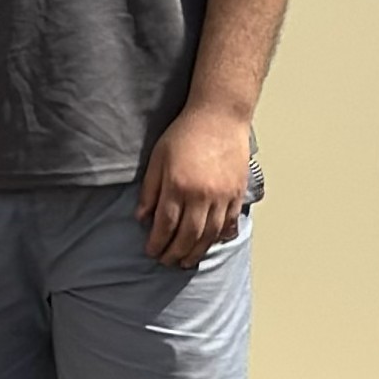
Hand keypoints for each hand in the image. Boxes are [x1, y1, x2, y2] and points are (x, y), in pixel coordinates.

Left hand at [137, 101, 253, 269]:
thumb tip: (142, 218)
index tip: (151, 251)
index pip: (165, 224)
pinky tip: (211, 244)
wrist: (219, 117)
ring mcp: (222, 196)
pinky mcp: (237, 193)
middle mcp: (202, 195)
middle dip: (175, 253)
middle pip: (188, 235)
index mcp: (178, 186)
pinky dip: (220, 237)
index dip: (157, 242)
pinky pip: (229, 223)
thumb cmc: (186, 133)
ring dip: (197, 252)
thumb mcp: (157, 158)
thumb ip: (150, 190)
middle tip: (167, 261)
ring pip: (209, 234)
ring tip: (186, 261)